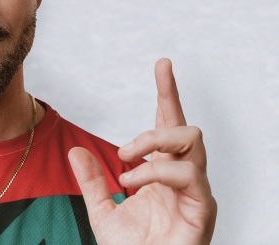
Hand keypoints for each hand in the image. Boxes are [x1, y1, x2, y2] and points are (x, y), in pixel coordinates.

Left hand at [68, 58, 217, 244]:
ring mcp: (197, 192)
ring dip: (154, 143)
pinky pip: (190, 176)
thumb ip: (92, 183)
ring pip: (192, 140)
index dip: (167, 93)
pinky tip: (133, 182)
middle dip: (155, 125)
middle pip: (186, 126)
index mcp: (164, 174)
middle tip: (122, 150)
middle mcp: (185, 178)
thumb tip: (75, 152)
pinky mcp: (203, 209)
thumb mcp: (102, 214)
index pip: (169, 124)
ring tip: (126, 162)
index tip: (163, 64)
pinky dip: (157, 172)